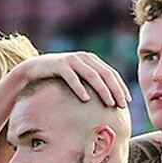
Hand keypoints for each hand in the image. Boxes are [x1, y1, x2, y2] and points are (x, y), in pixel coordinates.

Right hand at [15, 52, 130, 107]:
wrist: (34, 68)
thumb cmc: (58, 78)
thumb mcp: (77, 79)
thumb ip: (90, 85)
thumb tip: (106, 103)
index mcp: (92, 60)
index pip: (111, 73)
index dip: (121, 87)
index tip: (127, 101)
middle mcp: (84, 58)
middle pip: (105, 74)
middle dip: (115, 90)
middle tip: (121, 105)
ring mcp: (72, 60)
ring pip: (92, 75)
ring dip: (102, 90)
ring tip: (109, 103)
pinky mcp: (60, 64)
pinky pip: (72, 77)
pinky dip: (80, 88)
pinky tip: (86, 99)